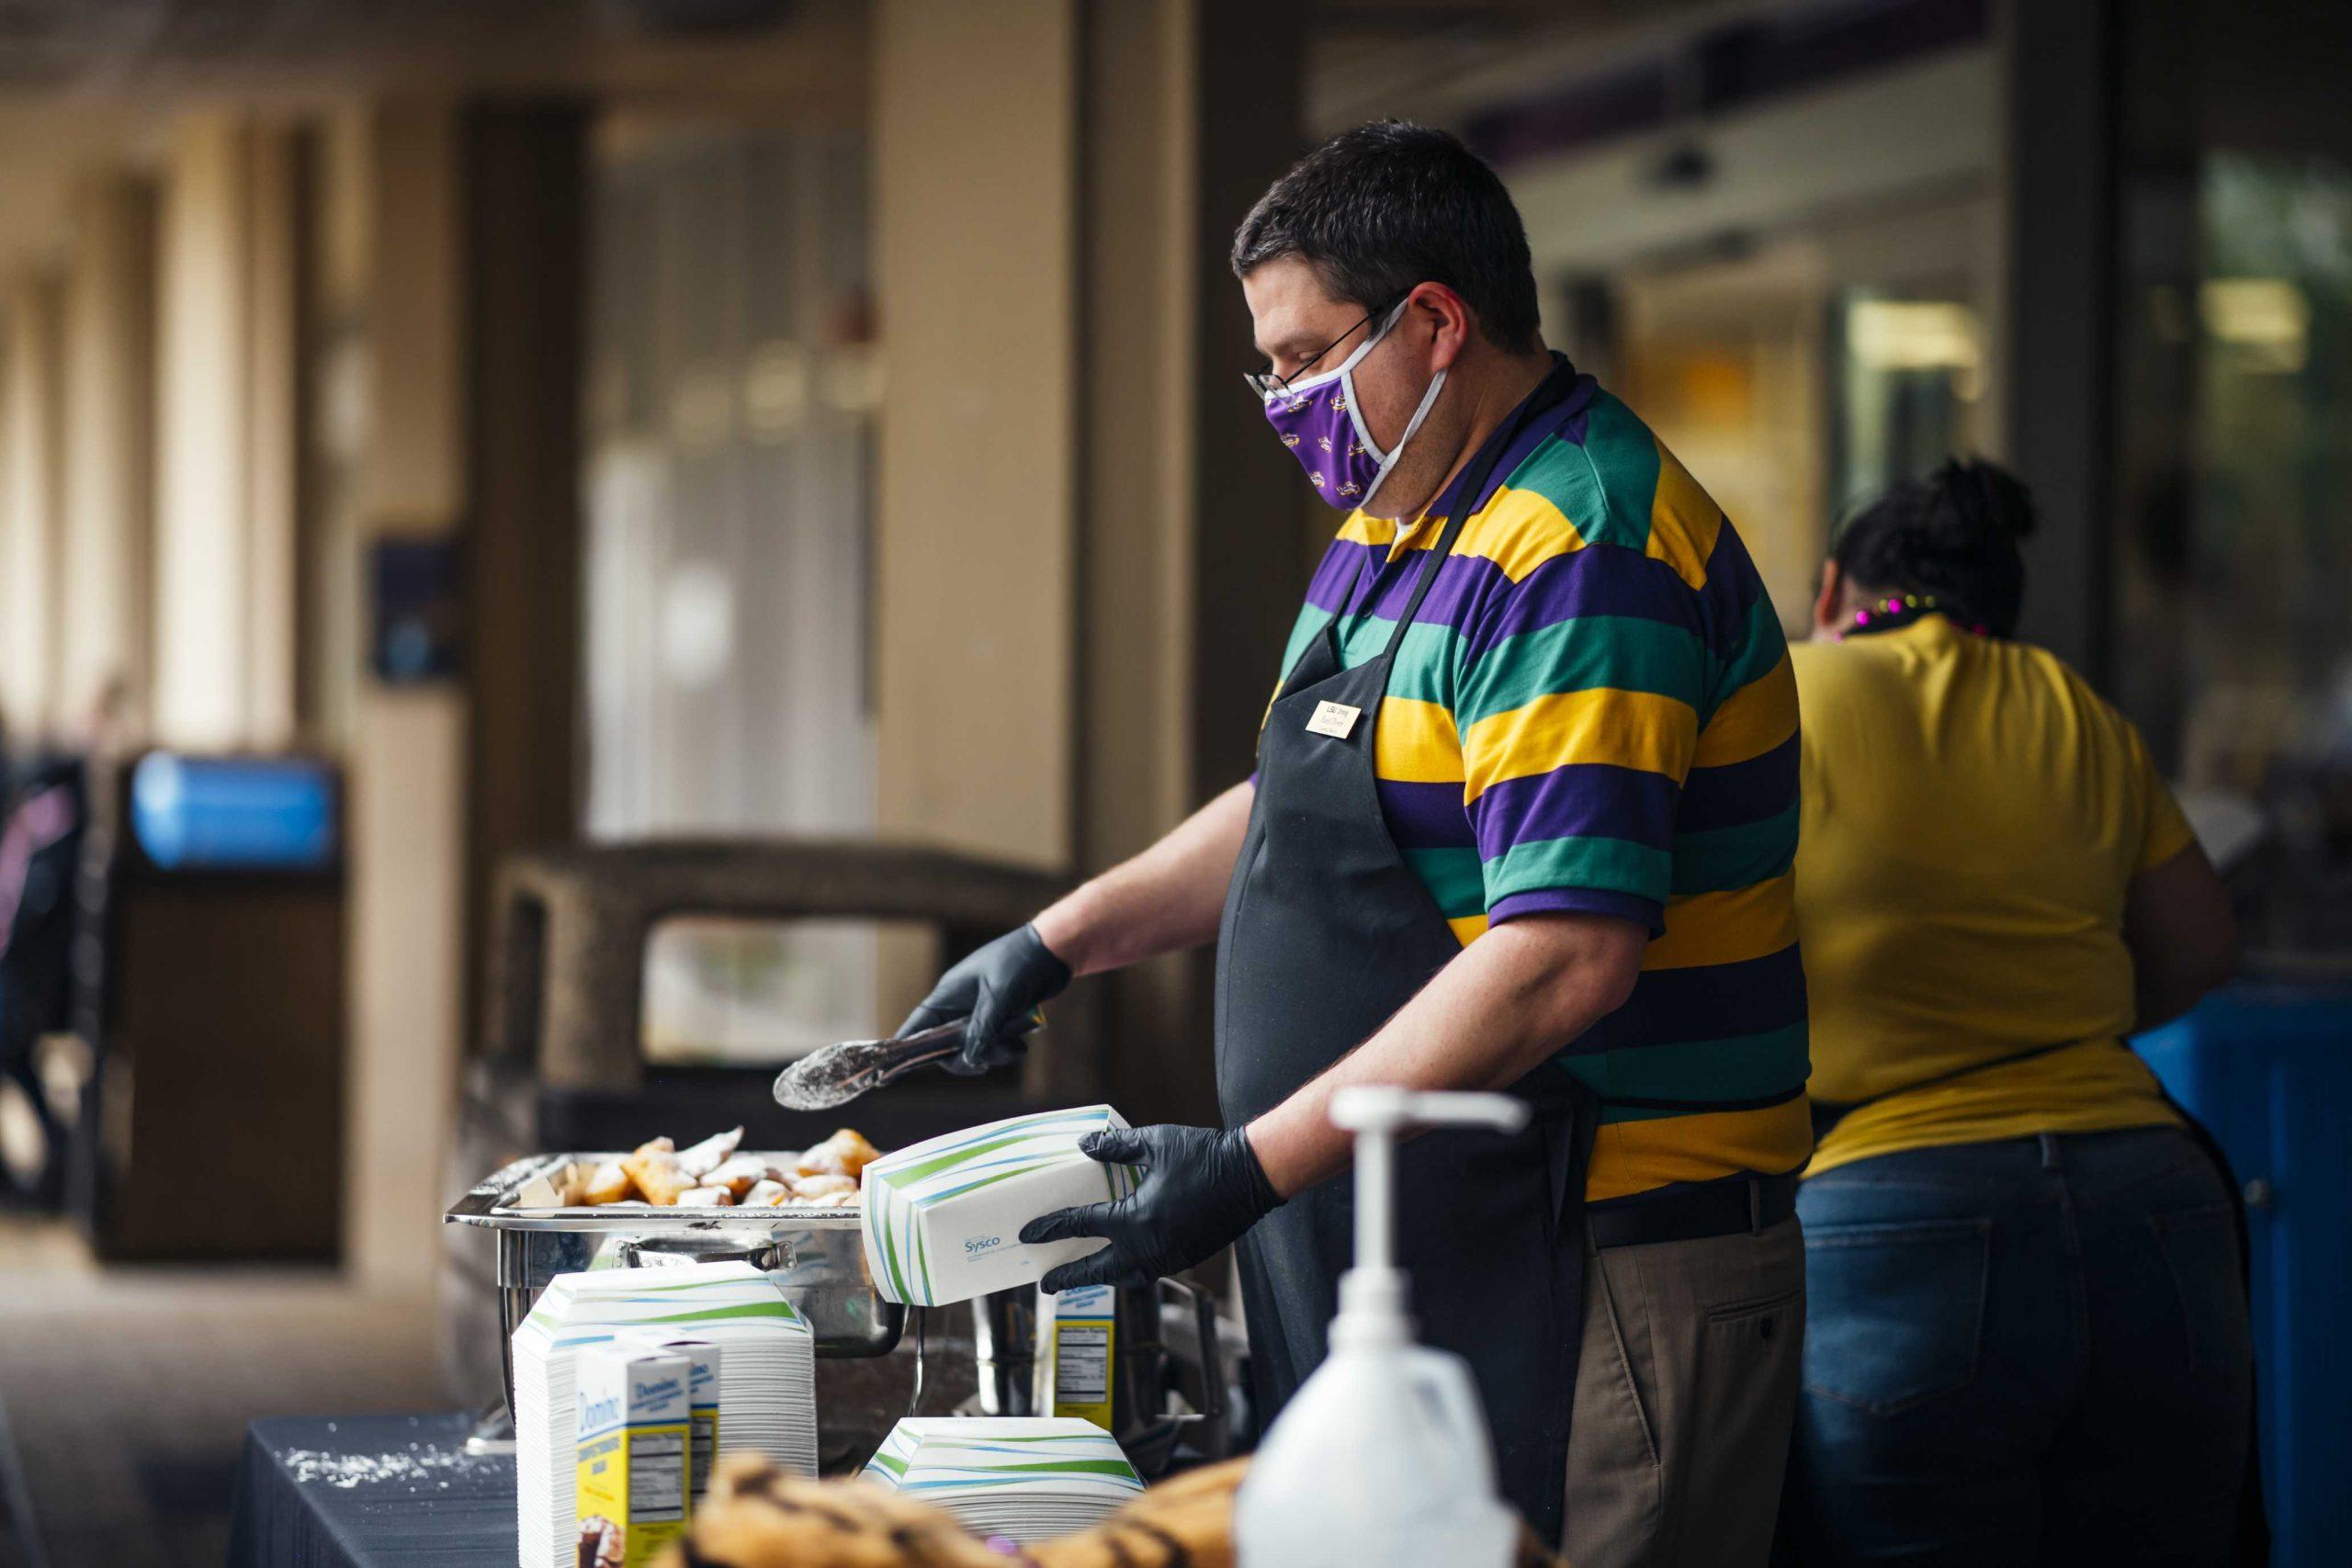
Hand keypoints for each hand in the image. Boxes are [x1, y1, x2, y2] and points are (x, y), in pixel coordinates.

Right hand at [899, 923, 1070, 1074]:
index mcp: (949, 993)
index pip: (919, 1024)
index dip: (908, 1047)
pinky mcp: (1000, 1017)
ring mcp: (980, 1011)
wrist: (1055, 951)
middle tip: (983, 1062)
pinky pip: (995, 1043)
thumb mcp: (999, 997)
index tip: (895, 1069)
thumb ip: (982, 1029)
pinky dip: (1006, 1048)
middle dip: (965, 1057)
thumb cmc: (1021, 963)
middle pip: (947, 1045)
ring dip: (992, 1054)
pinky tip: (1021, 1043)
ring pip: (974, 1047)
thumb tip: (971, 1059)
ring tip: (1012, 1047)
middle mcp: (960, 1004)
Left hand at [1020, 1124, 1280, 1291]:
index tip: (1029, 1234)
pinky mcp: (1185, 1257)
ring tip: (1081, 1275)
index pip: (1081, 1225)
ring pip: (1124, 1276)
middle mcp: (1148, 1245)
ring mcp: (1169, 1256)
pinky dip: (1128, 1270)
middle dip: (1069, 1276)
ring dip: (1100, 1277)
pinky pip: (1147, 1272)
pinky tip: (1122, 1262)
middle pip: (1098, 1270)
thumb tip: (1083, 1145)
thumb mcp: (1155, 1143)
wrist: (1251, 1176)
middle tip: (1045, 1282)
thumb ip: (1115, 1147)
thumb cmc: (1204, 1155)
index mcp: (1135, 1217)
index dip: (1051, 1228)